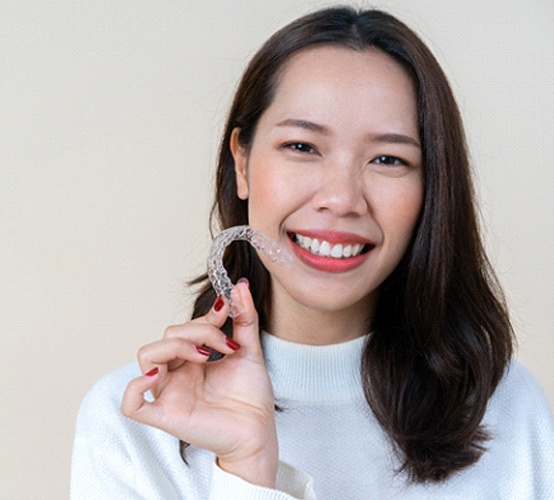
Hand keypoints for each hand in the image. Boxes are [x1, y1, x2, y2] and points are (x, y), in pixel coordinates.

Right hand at [121, 281, 277, 486]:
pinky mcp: (167, 416)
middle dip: (198, 331)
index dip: (204, 317)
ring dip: (176, 346)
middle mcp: (178, 374)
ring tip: (205, 357)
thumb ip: (244, 318)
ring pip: (148, 356)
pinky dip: (135, 387)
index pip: (185, 327)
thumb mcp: (250, 350)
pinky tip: (158, 375)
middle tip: (225, 345)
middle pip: (167, 336)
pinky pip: (132, 404)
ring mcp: (170, 393)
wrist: (260, 432)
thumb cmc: (252, 396)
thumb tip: (240, 286)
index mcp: (193, 360)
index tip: (228, 311)